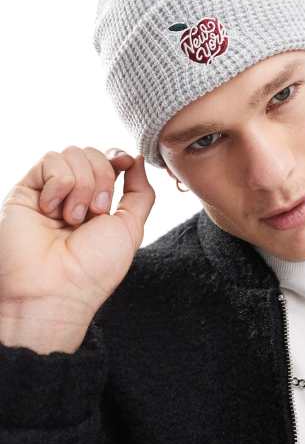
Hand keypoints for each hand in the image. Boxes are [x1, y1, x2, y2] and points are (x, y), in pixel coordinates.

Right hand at [0, 146, 155, 328]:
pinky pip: (50, 160)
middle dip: (103, 178)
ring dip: (82, 185)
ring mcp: (50, 191)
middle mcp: (73, 194)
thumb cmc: (93, 269)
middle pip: (94, 153)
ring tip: (73, 218)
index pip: (109, 160)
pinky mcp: (27, 190)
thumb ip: (140, 191)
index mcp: (98, 201)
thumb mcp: (131, 228)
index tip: (127, 163)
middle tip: (96, 212)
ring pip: (73, 153)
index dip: (119, 157)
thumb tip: (138, 158)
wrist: (55, 290)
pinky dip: (59, 184)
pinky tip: (52, 210)